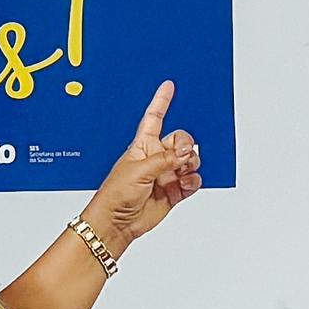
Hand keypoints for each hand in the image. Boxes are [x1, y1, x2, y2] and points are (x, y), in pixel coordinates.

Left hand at [88, 84, 203, 252]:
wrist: (116, 222)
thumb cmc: (116, 194)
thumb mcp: (139, 170)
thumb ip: (166, 160)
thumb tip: (186, 154)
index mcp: (143, 145)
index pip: (154, 117)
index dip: (161, 101)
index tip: (169, 86)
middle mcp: (156, 157)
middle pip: (180, 140)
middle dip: (186, 145)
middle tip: (183, 155)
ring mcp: (166, 174)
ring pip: (190, 161)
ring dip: (191, 165)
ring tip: (181, 174)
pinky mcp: (173, 191)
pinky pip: (192, 181)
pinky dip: (193, 181)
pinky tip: (183, 185)